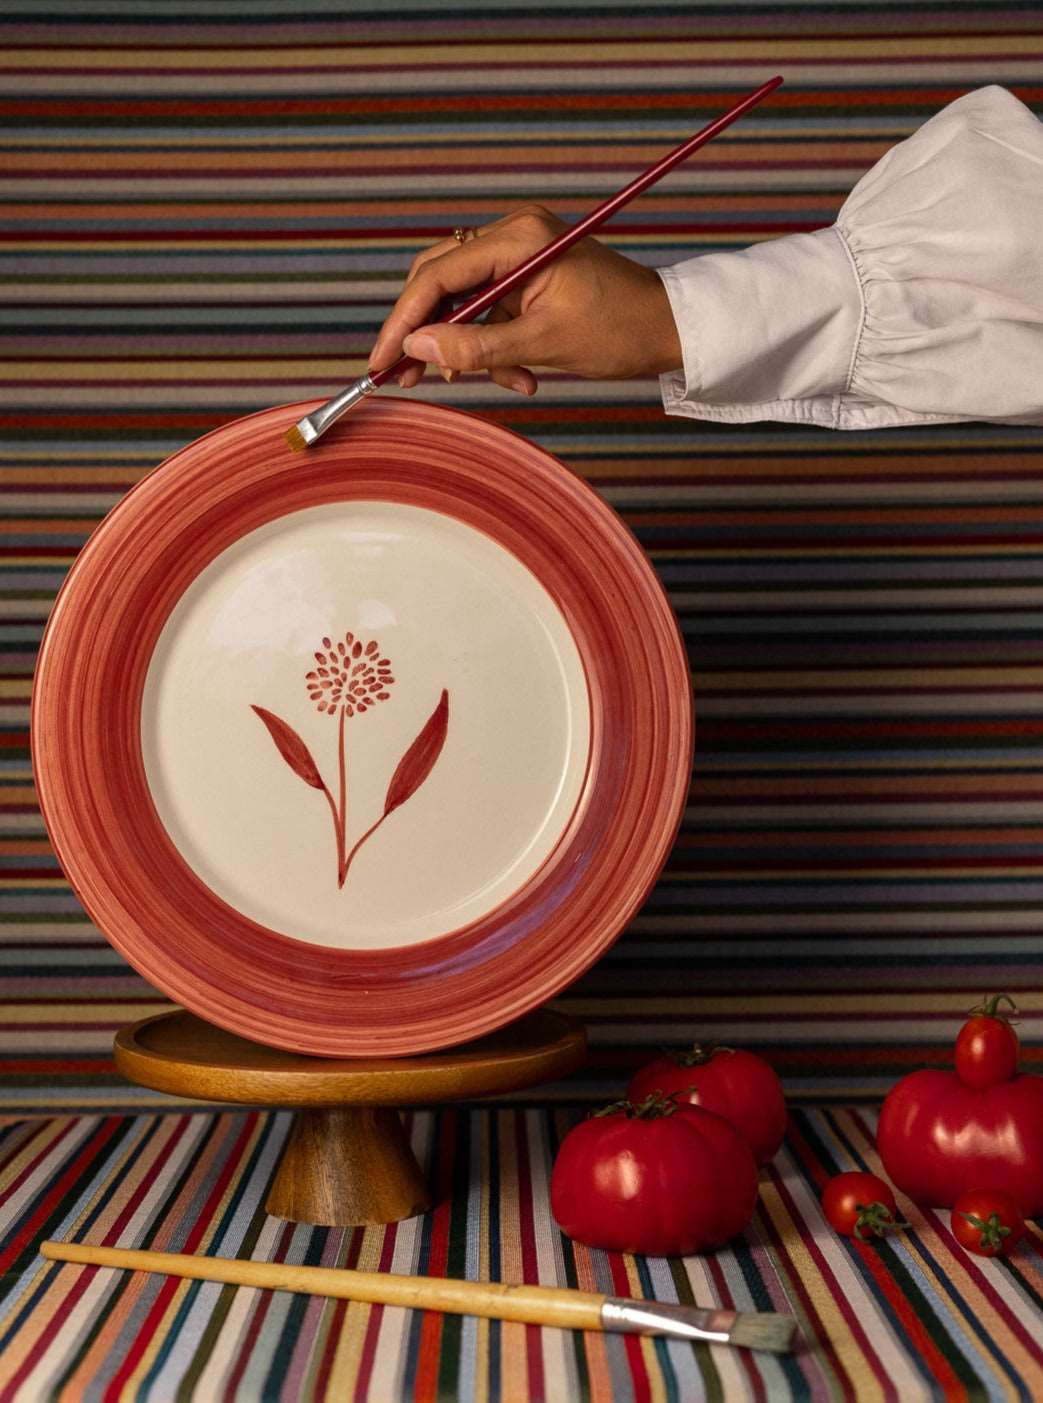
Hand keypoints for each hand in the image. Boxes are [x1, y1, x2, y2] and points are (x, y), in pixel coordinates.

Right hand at [368, 204, 682, 394]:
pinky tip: (522, 374)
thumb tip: (418, 349)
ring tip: (506, 380)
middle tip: (411, 379)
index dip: (404, 320)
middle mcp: (514, 235)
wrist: (668, 330)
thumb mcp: (543, 344)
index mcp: (519, 238)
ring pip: (465, 303)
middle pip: (440, 281)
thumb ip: (476, 347)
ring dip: (474, 349)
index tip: (382, 359)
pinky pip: (491, 313)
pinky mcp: (528, 277)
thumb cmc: (620, 329)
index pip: (437, 275)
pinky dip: (497, 348)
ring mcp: (521, 255)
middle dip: (428, 334)